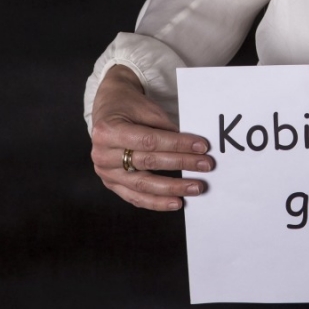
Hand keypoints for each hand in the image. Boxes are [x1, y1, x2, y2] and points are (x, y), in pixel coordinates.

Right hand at [90, 65, 214, 210]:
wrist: (107, 109)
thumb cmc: (128, 106)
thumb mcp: (146, 108)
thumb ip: (165, 128)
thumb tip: (191, 148)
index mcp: (109, 131)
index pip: (150, 141)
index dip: (178, 145)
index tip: (201, 147)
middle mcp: (103, 154)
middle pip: (148, 163)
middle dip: (181, 164)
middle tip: (205, 165)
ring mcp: (105, 172)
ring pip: (143, 185)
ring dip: (172, 188)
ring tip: (195, 188)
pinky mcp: (111, 183)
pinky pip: (135, 197)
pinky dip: (156, 202)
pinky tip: (175, 202)